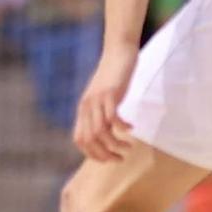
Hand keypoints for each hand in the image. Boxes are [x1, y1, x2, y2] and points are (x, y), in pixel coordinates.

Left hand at [73, 47, 137, 162]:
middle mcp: (86, 107)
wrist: (117, 52)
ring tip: (128, 147)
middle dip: (105, 154)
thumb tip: (105, 135)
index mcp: (83, 110)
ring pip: (101, 132)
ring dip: (115, 145)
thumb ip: (100, 114)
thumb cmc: (112, 77)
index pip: (80, 140)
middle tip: (120, 158)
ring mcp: (97, 100)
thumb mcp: (102, 98)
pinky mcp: (110, 94)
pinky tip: (131, 126)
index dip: (92, 154)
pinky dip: (123, 127)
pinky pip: (113, 118)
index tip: (108, 158)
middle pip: (90, 140)